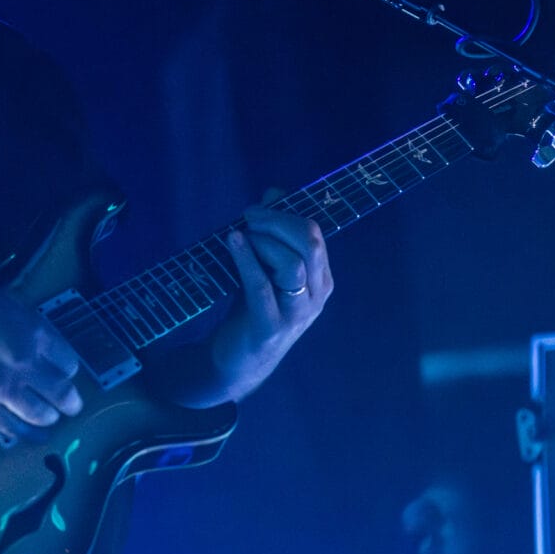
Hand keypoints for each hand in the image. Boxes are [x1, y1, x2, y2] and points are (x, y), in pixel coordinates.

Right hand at [0, 287, 84, 440]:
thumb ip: (24, 322)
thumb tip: (41, 342)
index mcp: (31, 329)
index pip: (67, 359)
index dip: (68, 370)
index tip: (65, 375)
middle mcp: (24, 359)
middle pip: (61, 390)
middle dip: (70, 401)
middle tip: (71, 406)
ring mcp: (4, 386)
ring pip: (43, 413)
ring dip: (49, 418)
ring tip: (50, 419)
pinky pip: (15, 428)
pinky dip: (28, 435)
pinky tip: (34, 436)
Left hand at [212, 194, 332, 401]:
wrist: (237, 361)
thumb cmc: (252, 308)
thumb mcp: (266, 267)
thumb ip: (274, 232)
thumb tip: (276, 192)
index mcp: (321, 278)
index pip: (314, 234)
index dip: (285, 213)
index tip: (256, 208)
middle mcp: (316, 295)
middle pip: (311, 243)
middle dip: (277, 221)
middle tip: (248, 217)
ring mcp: (296, 313)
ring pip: (292, 264)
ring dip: (263, 241)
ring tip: (240, 237)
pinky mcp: (270, 327)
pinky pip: (261, 286)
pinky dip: (246, 259)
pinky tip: (233, 240)